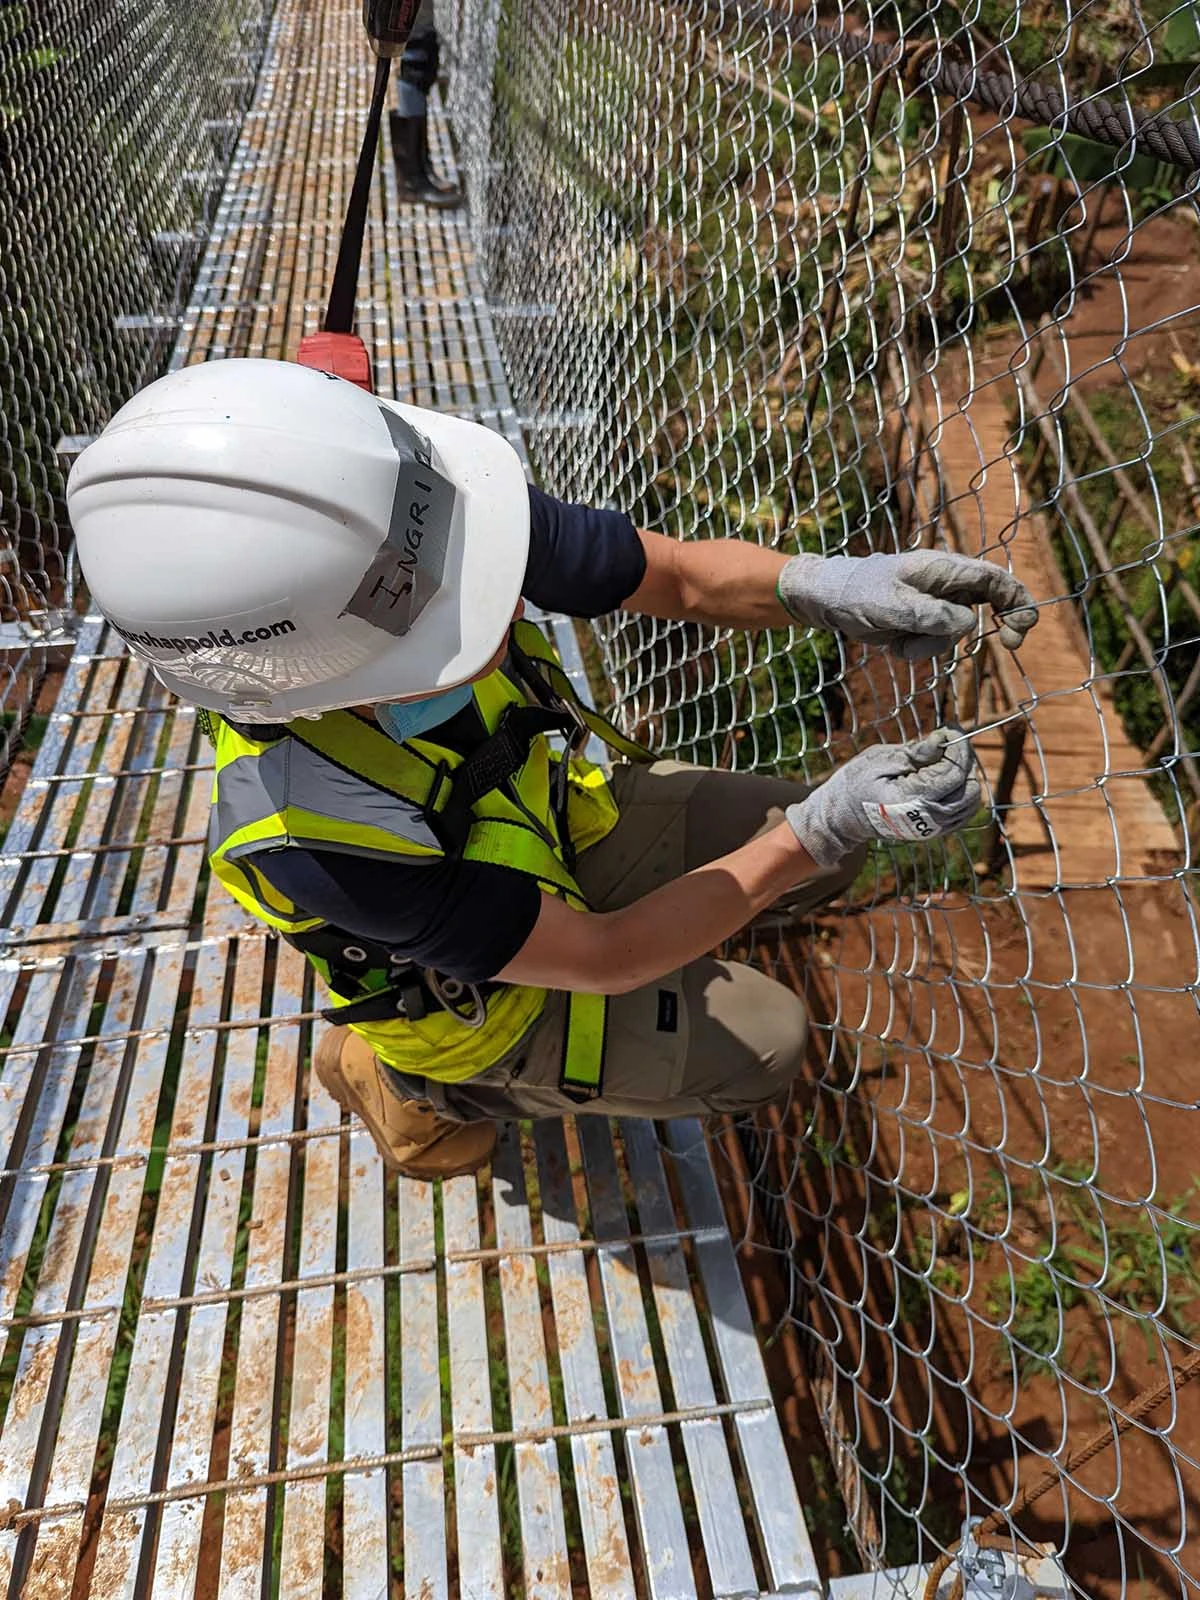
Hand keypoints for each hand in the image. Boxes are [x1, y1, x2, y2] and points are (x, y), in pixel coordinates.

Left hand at [778, 549, 1037, 659]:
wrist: (828, 600)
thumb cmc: (857, 592)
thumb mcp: (893, 605)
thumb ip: (931, 614)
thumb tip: (969, 623)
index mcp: (943, 570)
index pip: (995, 579)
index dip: (1018, 600)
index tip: (1022, 627)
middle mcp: (945, 586)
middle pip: (988, 606)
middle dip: (995, 626)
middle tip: (1007, 645)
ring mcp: (933, 605)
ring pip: (954, 633)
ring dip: (929, 645)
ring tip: (898, 639)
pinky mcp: (920, 623)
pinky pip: (931, 644)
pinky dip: (914, 649)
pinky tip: (891, 641)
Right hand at [785, 727, 982, 867]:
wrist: (843, 817)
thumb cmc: (855, 784)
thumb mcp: (878, 760)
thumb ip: (913, 753)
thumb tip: (941, 740)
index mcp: (913, 799)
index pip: (953, 771)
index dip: (958, 746)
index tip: (950, 729)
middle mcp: (927, 818)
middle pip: (968, 787)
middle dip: (964, 760)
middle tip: (947, 743)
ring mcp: (932, 828)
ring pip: (971, 802)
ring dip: (965, 776)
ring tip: (945, 759)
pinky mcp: (934, 831)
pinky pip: (964, 813)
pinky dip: (962, 792)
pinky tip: (945, 777)